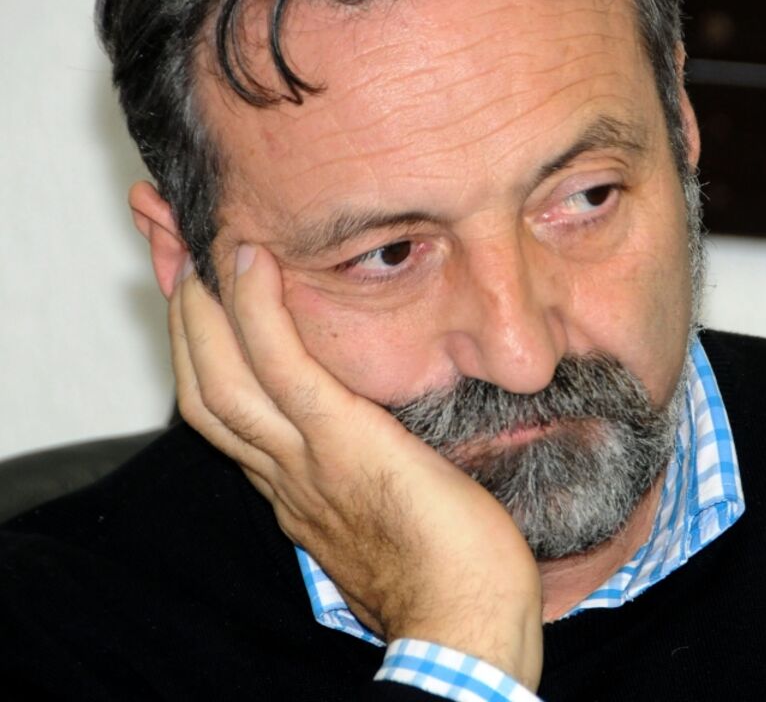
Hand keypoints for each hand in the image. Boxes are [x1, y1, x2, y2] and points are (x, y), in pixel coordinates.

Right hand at [169, 245, 542, 688]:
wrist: (467, 621)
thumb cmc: (457, 576)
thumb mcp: (399, 520)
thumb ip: (380, 483)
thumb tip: (407, 455)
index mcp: (301, 497)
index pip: (237, 426)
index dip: (214, 371)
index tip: (214, 323)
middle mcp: (287, 479)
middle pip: (209, 397)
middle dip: (188, 334)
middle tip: (183, 274)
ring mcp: (307, 460)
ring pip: (224, 379)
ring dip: (206, 313)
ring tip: (205, 257)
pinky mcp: (340, 441)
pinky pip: (281, 365)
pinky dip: (259, 311)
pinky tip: (253, 263)